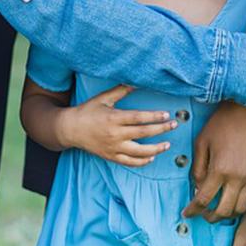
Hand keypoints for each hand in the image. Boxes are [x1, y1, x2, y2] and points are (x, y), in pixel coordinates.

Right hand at [58, 84, 175, 166]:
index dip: (154, 117)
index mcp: (114, 118)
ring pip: (139, 152)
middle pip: (143, 134)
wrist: (71, 129)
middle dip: (161, 130)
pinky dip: (142, 162)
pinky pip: (130, 162)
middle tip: (174, 125)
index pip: (139, 118)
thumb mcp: (103, 98)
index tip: (166, 114)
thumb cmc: (88, 111)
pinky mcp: (111, 157)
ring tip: (167, 144)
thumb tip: (136, 82)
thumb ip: (121, 91)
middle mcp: (115, 135)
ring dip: (156, 149)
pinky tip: (151, 157)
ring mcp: (114, 148)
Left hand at [184, 101, 245, 220]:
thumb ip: (198, 168)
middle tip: (204, 214)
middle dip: (210, 217)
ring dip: (228, 213)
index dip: (193, 210)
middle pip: (224, 211)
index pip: (204, 200)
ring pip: (241, 209)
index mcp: (220, 169)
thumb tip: (198, 188)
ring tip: (220, 209)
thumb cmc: (223, 122)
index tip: (187, 213)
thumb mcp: (202, 141)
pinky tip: (238, 199)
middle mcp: (239, 177)